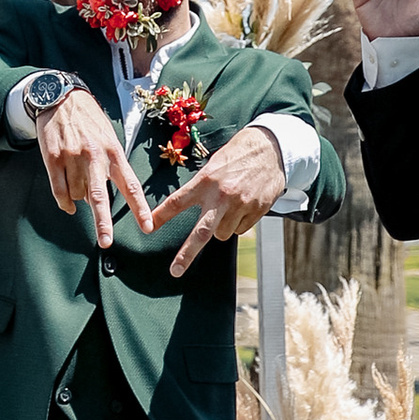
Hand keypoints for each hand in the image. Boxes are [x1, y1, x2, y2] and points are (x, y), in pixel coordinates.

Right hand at [33, 89, 155, 253]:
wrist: (61, 98)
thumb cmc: (90, 122)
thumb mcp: (109, 138)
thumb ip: (112, 166)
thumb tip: (103, 198)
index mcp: (113, 152)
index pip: (130, 185)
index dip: (139, 207)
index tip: (147, 227)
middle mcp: (94, 156)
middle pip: (99, 196)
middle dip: (103, 222)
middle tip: (106, 242)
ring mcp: (72, 157)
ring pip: (78, 195)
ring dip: (80, 198)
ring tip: (79, 181)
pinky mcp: (53, 158)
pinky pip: (59, 191)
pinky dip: (65, 202)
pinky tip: (68, 206)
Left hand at [150, 123, 289, 278]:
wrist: (270, 148)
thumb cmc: (237, 155)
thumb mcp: (213, 165)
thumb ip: (201, 187)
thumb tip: (189, 208)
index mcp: (205, 181)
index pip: (177, 202)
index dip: (161, 216)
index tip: (148, 228)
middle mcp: (221, 195)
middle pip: (201, 232)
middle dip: (187, 254)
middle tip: (175, 271)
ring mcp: (241, 205)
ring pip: (223, 234)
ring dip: (221, 227)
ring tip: (228, 207)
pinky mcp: (257, 211)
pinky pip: (241, 230)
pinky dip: (239, 223)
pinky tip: (243, 205)